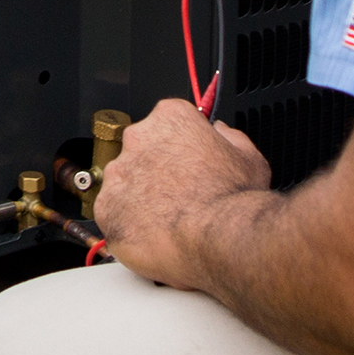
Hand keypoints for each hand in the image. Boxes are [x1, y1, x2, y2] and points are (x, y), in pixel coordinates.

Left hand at [93, 99, 272, 288]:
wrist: (218, 237)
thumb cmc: (232, 198)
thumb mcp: (248, 155)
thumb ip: (228, 136)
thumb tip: (221, 132)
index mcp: (171, 117)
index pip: (166, 122)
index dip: (178, 145)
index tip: (185, 161)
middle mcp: (138, 138)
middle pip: (140, 150)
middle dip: (155, 170)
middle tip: (178, 193)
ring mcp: (118, 173)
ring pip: (123, 182)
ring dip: (139, 196)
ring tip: (166, 217)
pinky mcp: (106, 208)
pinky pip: (111, 214)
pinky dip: (127, 223)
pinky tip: (152, 232)